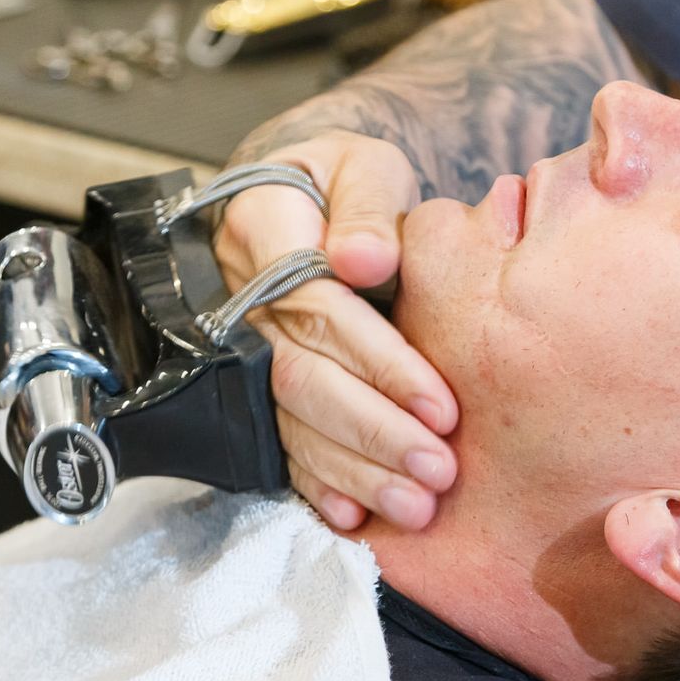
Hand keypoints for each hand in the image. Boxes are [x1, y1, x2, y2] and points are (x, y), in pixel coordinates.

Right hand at [213, 132, 458, 529]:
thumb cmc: (343, 184)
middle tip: (439, 470)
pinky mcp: (250, 385)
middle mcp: (237, 297)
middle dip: (373, 430)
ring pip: (289, 420)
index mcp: (261, 229)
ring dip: (353, 470)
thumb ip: (368, 206)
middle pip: (300, 377)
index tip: (442, 403)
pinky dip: (315, 483)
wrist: (299, 199)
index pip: (318, 305)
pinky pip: (275, 442)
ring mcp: (237, 348)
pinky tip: (355, 516)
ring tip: (416, 505)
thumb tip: (363, 261)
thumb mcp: (362, 164)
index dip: (380, 361)